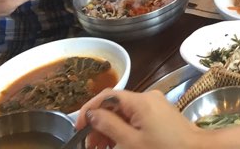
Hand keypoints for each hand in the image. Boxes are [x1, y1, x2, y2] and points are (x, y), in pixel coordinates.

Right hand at [78, 90, 198, 148]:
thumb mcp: (131, 141)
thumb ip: (109, 125)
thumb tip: (91, 114)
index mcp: (140, 100)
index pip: (107, 95)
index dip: (89, 110)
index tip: (78, 129)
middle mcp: (148, 97)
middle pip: (115, 104)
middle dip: (99, 124)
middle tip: (91, 146)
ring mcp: (156, 104)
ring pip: (125, 112)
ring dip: (110, 128)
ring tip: (102, 148)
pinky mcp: (161, 114)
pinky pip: (136, 117)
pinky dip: (124, 129)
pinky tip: (118, 144)